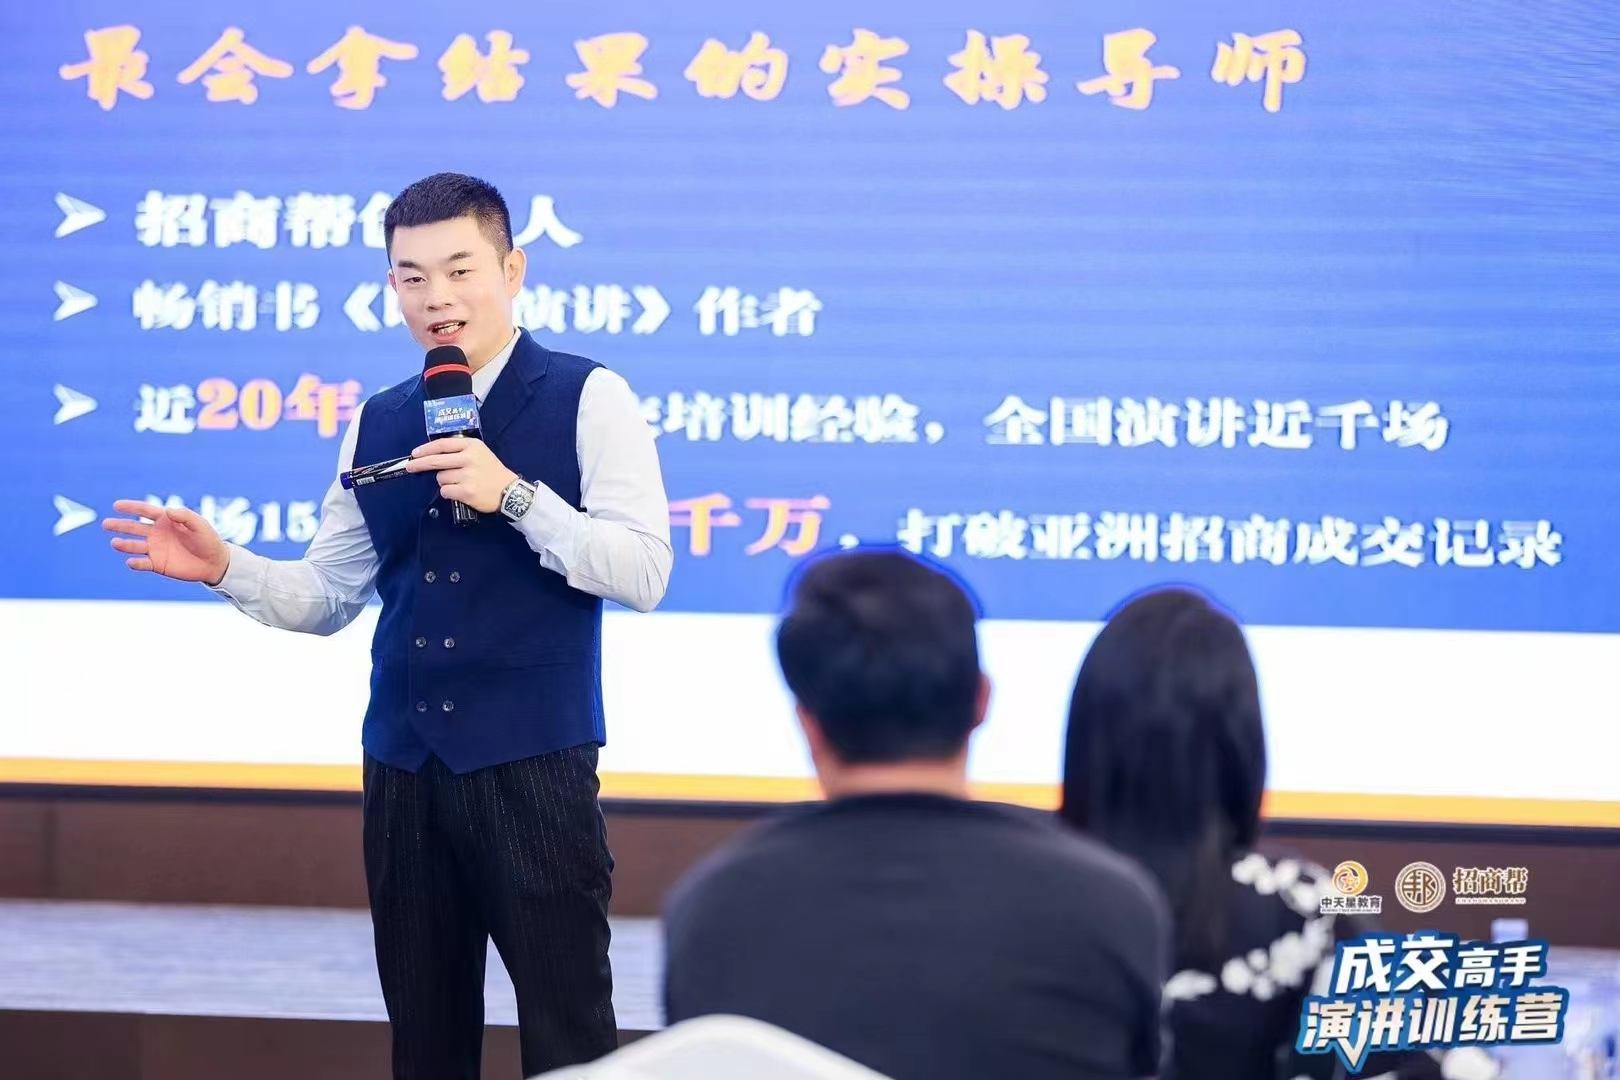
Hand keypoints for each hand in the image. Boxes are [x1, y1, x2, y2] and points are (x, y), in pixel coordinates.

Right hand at [103, 500, 230, 584]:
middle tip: (105, 524)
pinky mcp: (158, 564)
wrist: (214, 562)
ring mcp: (156, 549)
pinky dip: (136, 563)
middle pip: (134, 528)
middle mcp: (157, 533)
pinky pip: (143, 564)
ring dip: (124, 545)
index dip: (131, 507)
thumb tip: (168, 511)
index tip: (116, 505)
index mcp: (166, 520)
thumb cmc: (208, 540)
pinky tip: (131, 561)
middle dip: (120, 525)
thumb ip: (185, 516)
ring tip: (115, 543)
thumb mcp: (200, 525)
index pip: (145, 511)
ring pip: (134, 546)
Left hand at [406, 437, 518, 513]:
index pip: (443, 445)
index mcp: (472, 446)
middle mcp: (469, 459)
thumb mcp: (480, 453)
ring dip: (445, 482)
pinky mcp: (466, 491)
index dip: (426, 449)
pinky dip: (449, 493)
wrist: (509, 492)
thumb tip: (433, 455)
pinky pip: (445, 491)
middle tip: (410, 467)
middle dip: (419, 464)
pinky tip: (460, 492)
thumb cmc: (492, 472)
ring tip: (459, 483)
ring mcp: (468, 475)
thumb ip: (460, 451)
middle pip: (436, 461)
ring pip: (441, 478)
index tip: (415, 453)